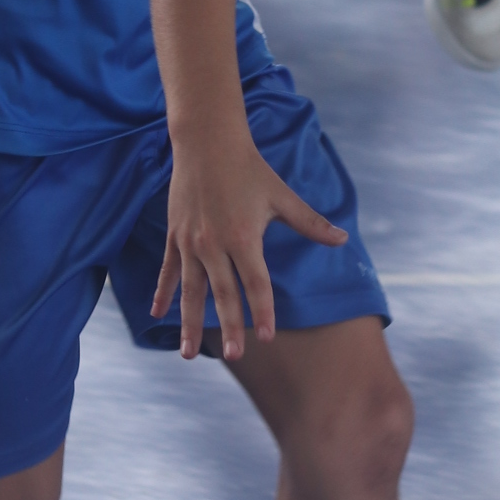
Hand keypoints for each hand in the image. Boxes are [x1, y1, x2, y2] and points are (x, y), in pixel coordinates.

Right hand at [152, 117, 347, 361]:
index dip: (263, 311)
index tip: (267, 337)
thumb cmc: (250, 169)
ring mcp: (190, 243)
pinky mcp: (174, 236)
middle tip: (235, 356)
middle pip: (223, 294)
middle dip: (230, 327)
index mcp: (243, 237)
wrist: (206, 143)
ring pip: (191, 291)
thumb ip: (310, 223)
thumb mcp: (282, 196)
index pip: (256, 283)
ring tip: (187, 354)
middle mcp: (214, 244)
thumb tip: (343, 239)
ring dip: (190, 323)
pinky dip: (162, 293)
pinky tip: (156, 315)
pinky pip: (168, 271)